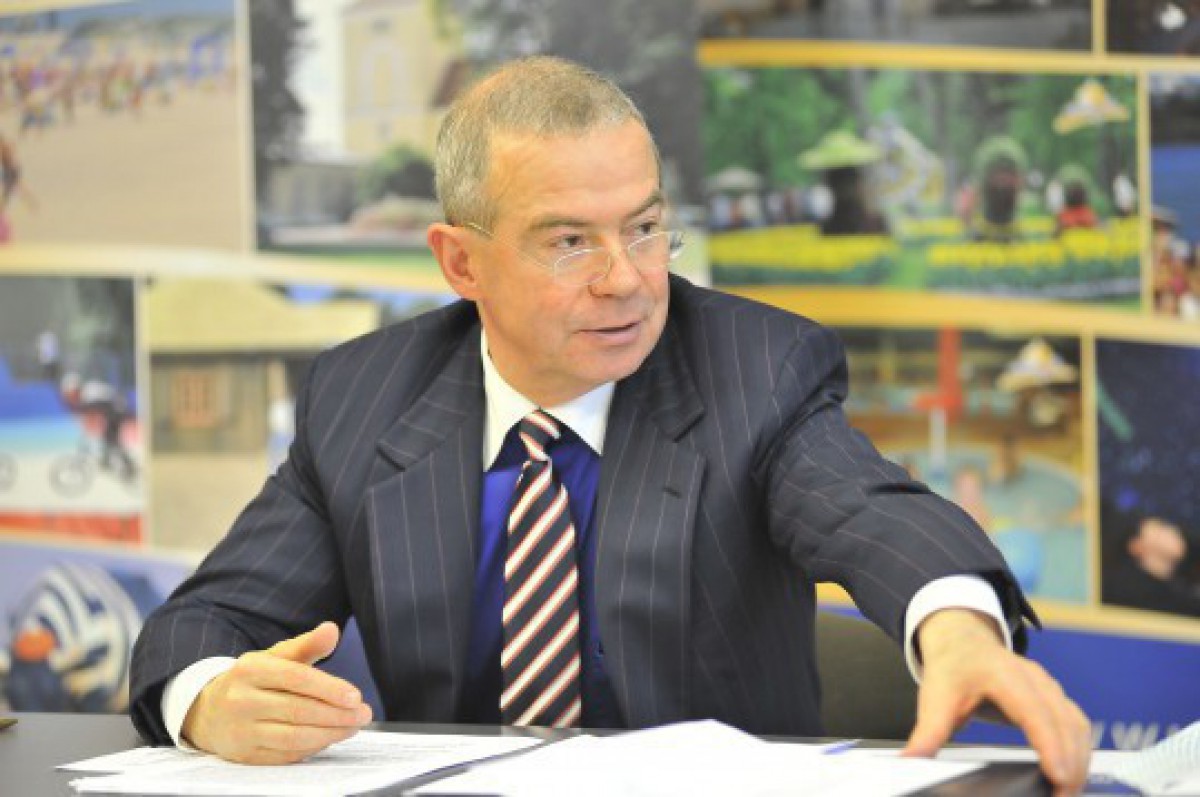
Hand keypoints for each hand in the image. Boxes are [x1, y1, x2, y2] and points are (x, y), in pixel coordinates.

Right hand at [182, 622, 372, 763]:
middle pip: (298, 710)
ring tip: (353, 727)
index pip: (296, 678)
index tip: (356, 697)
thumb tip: (332, 629)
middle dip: (337, 714)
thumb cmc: (253, 681)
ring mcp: (240, 730)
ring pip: (293, 737)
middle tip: (363, 714)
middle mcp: (241, 700)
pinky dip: (312, 748)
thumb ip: (306, 645)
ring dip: (330, 734)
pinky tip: (330, 738)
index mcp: (250, 669)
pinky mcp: (245, 755)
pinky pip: (286, 755)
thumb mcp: (275, 657)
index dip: (329, 688)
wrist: (208, 711)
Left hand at [902, 609, 1090, 795]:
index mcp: (1003, 675)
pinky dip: (1080, 750)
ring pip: (1076, 724)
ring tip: (1067, 792)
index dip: (1050, 745)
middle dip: (1071, 763)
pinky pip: (1076, 723)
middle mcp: (1034, 678)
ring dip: (1080, 760)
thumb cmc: (952, 668)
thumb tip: (911, 760)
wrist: (962, 641)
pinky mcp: (1055, 696)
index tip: (1058, 776)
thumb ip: (928, 733)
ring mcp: (1048, 686)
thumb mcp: (935, 698)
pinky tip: (1072, 774)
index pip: (1034, 712)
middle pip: (1064, 721)